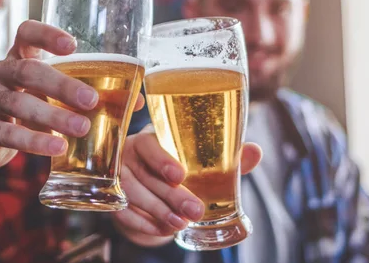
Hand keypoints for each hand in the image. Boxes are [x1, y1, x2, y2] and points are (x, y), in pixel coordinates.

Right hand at [0, 20, 99, 167]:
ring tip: (81, 128)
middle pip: (28, 71)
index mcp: (20, 56)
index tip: (72, 45)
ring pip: (19, 103)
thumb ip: (90, 93)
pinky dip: (34, 141)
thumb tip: (137, 102)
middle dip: (62, 85)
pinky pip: (7, 133)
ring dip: (53, 116)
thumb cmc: (30, 105)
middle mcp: (1, 72)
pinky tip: (57, 148)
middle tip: (91, 100)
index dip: (47, 35)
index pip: (27, 33)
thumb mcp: (54, 95)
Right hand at [112, 127, 261, 246]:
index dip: (163, 160)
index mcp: (149, 138)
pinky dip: (143, 223)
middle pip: (145, 174)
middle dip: (171, 194)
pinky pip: (123, 212)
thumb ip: (226, 158)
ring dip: (157, 210)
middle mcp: (129, 154)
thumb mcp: (200, 161)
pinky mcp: (112, 198)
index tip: (180, 175)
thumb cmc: (179, 166)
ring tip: (180, 223)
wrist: (149, 185)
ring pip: (133, 194)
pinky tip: (163, 229)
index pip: (150, 144)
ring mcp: (117, 176)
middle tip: (195, 209)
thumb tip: (255, 151)